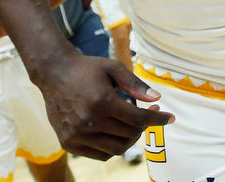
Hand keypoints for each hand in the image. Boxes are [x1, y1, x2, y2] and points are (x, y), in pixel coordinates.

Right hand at [36, 52, 174, 159]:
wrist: (54, 73)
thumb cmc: (87, 69)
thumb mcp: (113, 68)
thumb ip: (135, 84)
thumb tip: (157, 98)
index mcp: (101, 101)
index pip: (138, 119)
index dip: (157, 119)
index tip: (170, 117)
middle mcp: (88, 121)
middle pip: (129, 135)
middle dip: (145, 126)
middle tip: (150, 114)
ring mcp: (77, 135)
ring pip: (116, 149)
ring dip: (130, 138)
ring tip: (133, 123)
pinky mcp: (68, 143)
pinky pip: (100, 155)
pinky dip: (113, 147)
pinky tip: (116, 131)